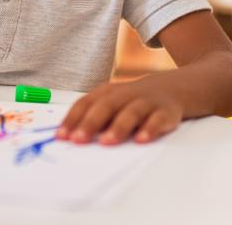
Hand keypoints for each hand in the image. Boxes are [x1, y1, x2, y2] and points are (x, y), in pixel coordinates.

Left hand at [56, 77, 183, 145]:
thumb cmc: (132, 101)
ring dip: (118, 126)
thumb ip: (93, 118)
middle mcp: (125, 94)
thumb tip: (68, 138)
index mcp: (108, 92)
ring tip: (107, 142)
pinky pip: (157, 119)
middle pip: (106, 106)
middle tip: (78, 140)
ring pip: (131, 112)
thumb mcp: (112, 103)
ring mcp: (146, 102)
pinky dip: (150, 129)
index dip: (73, 119)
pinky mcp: (165, 111)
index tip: (61, 136)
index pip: (86, 103)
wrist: (170, 89)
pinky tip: (141, 139)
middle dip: (91, 123)